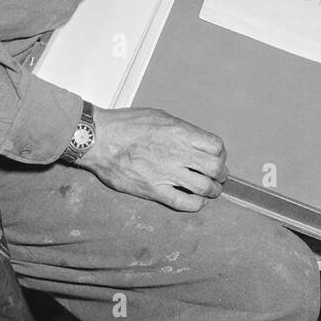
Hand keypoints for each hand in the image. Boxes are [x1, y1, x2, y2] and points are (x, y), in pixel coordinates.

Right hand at [78, 106, 227, 212]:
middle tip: (218, 176)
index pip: (216, 146)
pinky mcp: (155, 191)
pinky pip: (184, 203)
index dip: (220, 153)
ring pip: (205, 188)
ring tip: (211, 191)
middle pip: (215, 168)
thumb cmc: (126, 124)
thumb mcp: (159, 116)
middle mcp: (179, 154)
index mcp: (181, 133)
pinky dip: (196, 204)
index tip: (216, 157)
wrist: (100, 140)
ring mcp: (167, 174)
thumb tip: (194, 139)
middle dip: (221, 174)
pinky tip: (196, 201)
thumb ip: (180, 128)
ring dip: (212, 191)